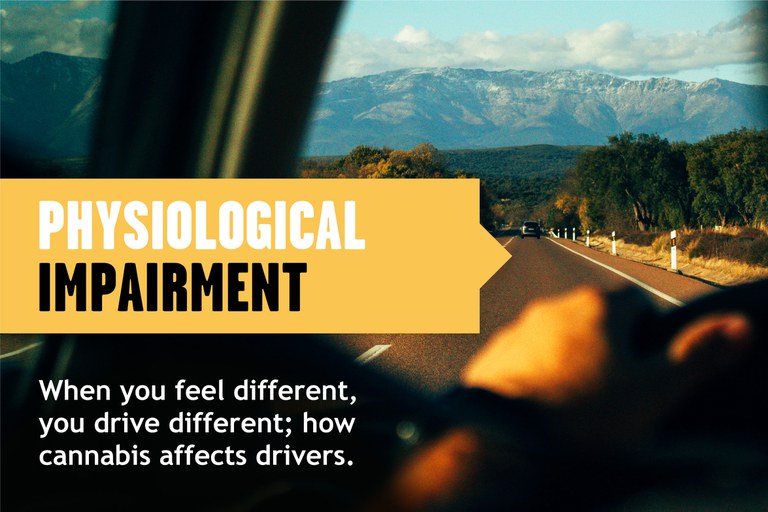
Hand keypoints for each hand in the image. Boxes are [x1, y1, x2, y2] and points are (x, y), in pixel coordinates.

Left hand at [461, 286, 751, 449]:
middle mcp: (553, 307)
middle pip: (594, 320)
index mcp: (598, 306)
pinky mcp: (492, 355)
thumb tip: (740, 326)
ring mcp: (518, 330)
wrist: (504, 442)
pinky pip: (524, 360)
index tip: (648, 371)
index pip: (637, 304)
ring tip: (577, 404)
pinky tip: (542, 407)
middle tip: (616, 393)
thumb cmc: (583, 416)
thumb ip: (696, 356)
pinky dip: (536, 376)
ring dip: (569, 361)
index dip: (650, 336)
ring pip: (557, 340)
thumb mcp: (653, 392)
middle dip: (608, 348)